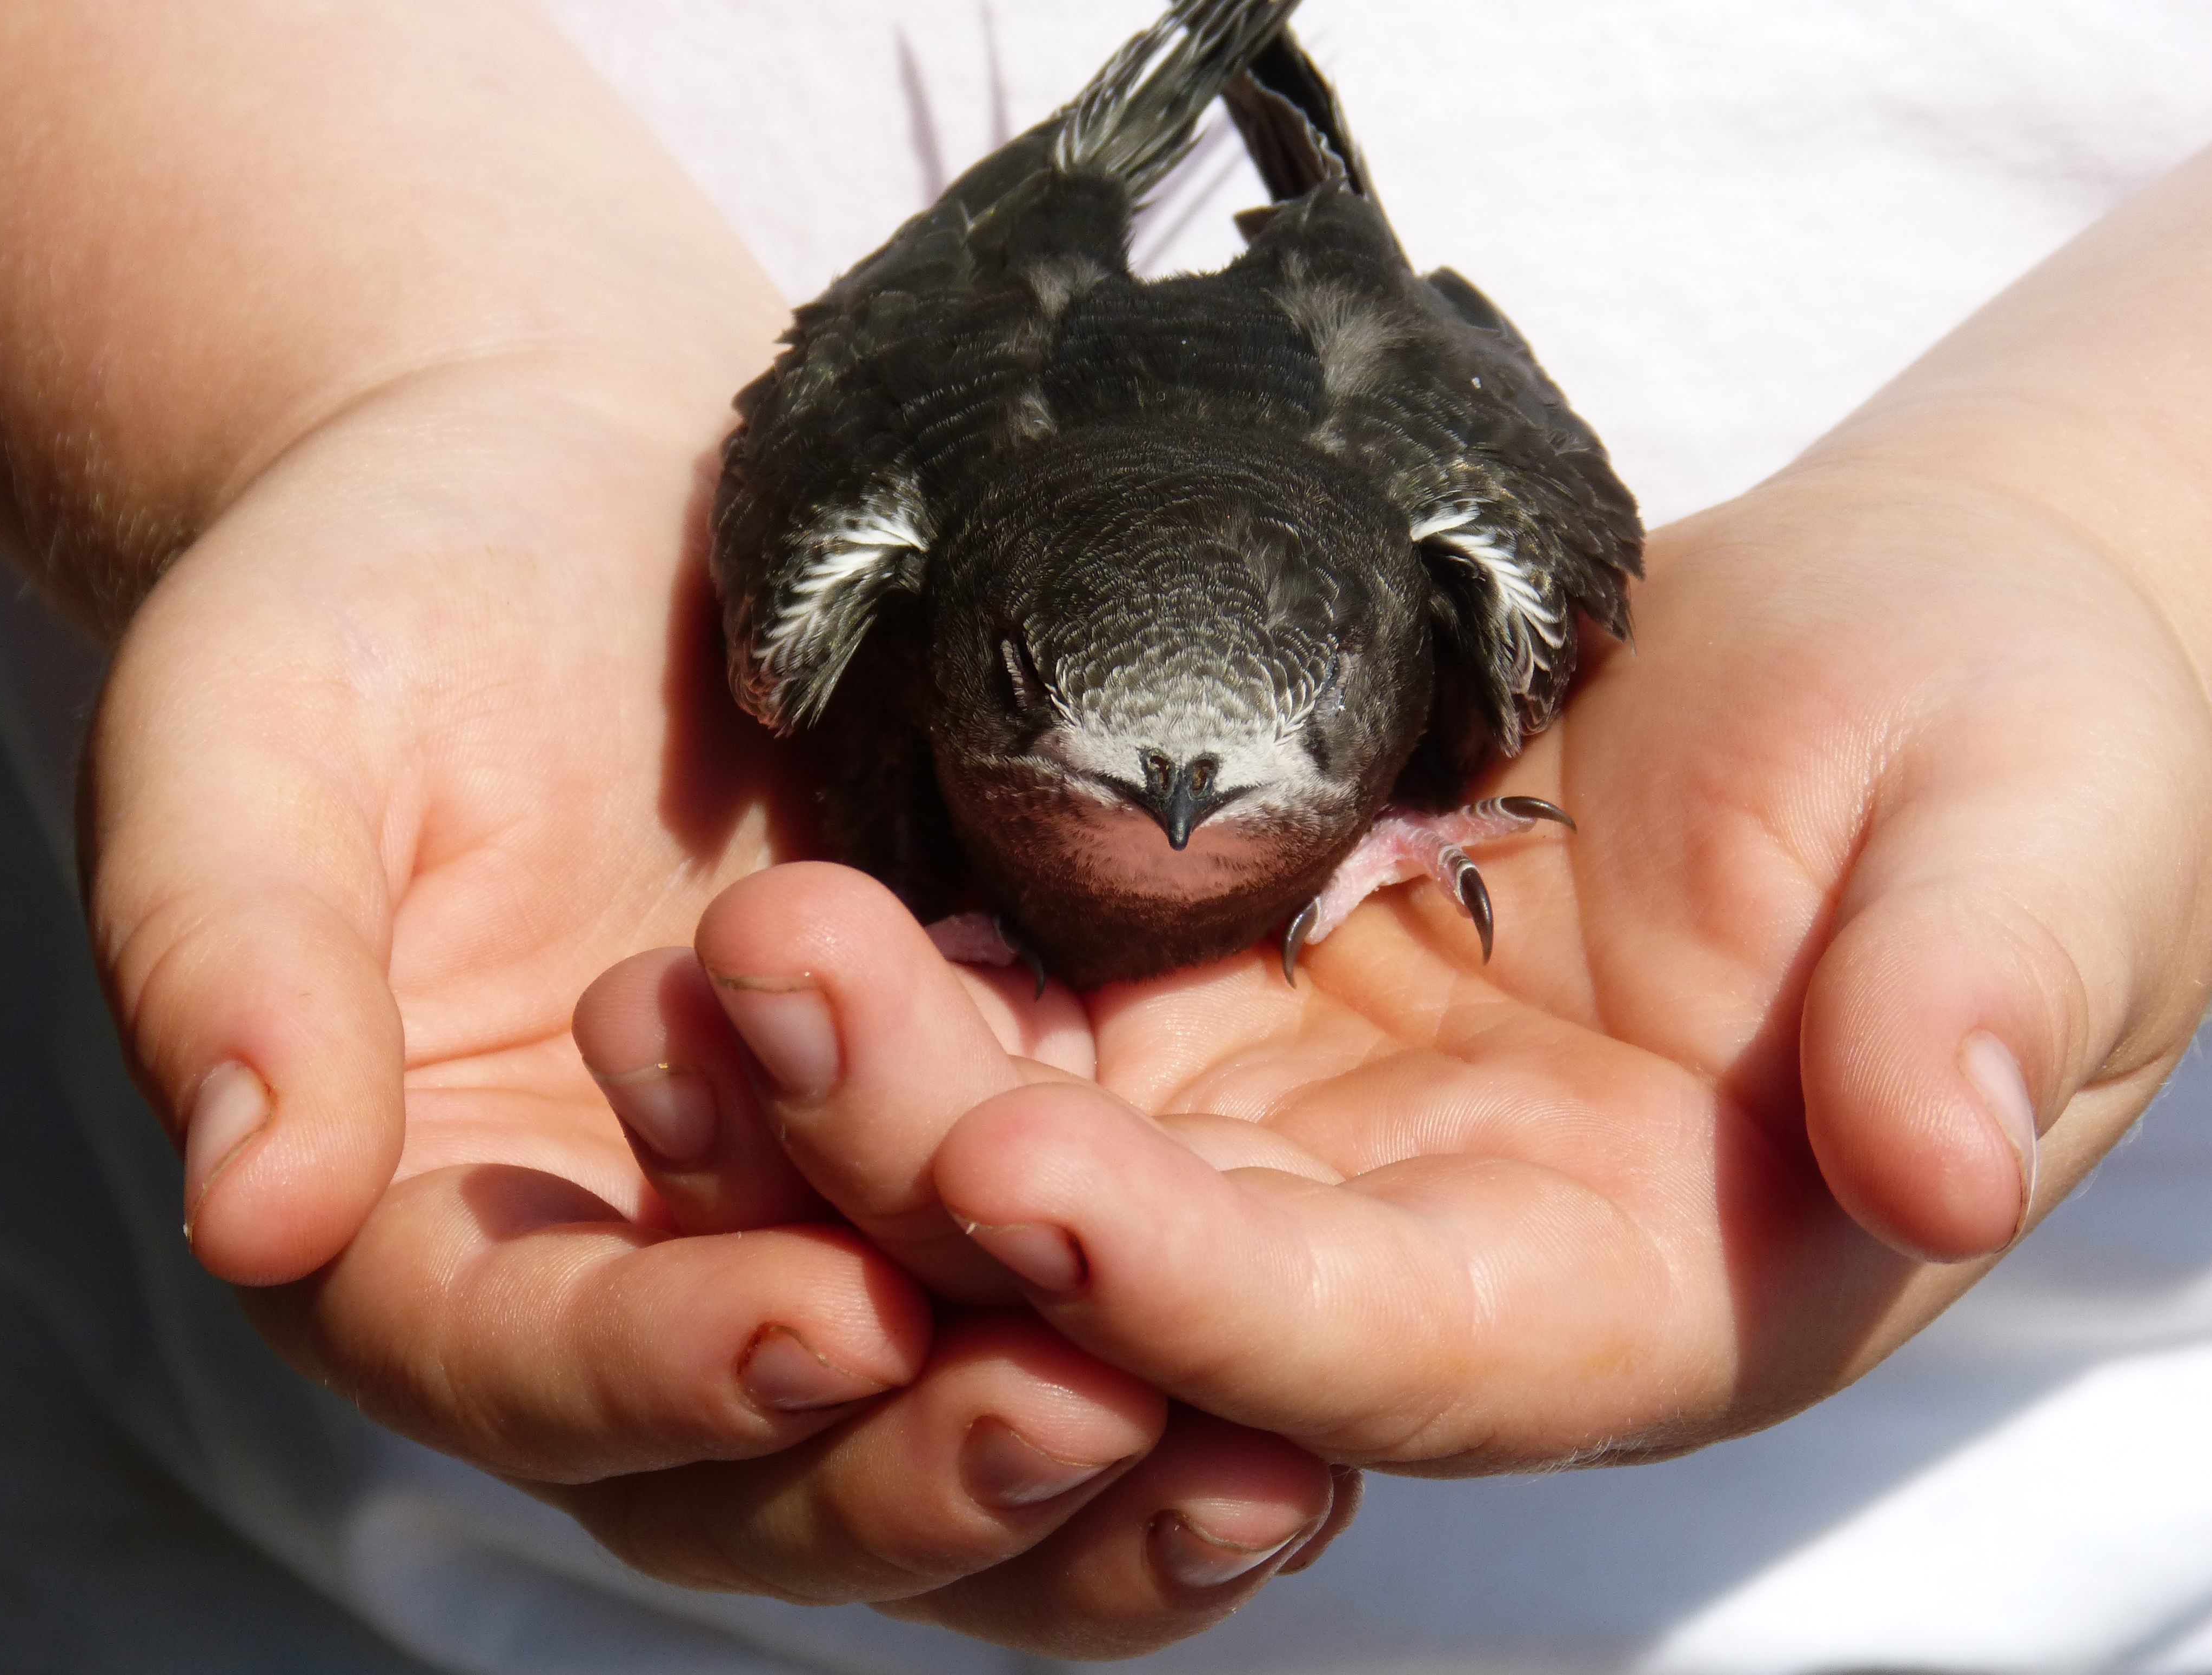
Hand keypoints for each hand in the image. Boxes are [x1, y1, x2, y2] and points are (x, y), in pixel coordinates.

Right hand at [83, 348, 1338, 1653]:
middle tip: (1090, 1417)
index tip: (822, 1324)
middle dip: (922, 1461)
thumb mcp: (256, 738)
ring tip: (1265, 1471)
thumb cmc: (375, 593)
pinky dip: (1170, 1340)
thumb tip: (244, 1207)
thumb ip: (231, 962)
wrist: (563, 489)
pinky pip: (1061, 1291)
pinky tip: (1312, 1368)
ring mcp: (806, 1223)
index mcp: (427, 1224)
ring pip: (936, 1425)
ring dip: (1092, 1474)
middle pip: (760, 1463)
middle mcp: (625, 1274)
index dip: (661, 1368)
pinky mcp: (962, 1144)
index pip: (524, 1366)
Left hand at [596, 435, 2209, 1489]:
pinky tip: (781, 924)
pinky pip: (1043, 1024)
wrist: (1897, 660)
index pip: (1384, 1347)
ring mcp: (1313, 1138)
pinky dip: (913, 994)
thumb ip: (1978, 1003)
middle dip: (949, 1165)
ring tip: (723, 955)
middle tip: (774, 994)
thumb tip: (1938, 1153)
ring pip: (1051, 1158)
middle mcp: (1434, 1255)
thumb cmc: (2013, 753)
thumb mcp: (2039, 849)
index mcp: (1633, 1289)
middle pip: (1153, 1274)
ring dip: (871, 1089)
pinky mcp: (1239, 1006)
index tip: (1022, 1172)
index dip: (1199, 1287)